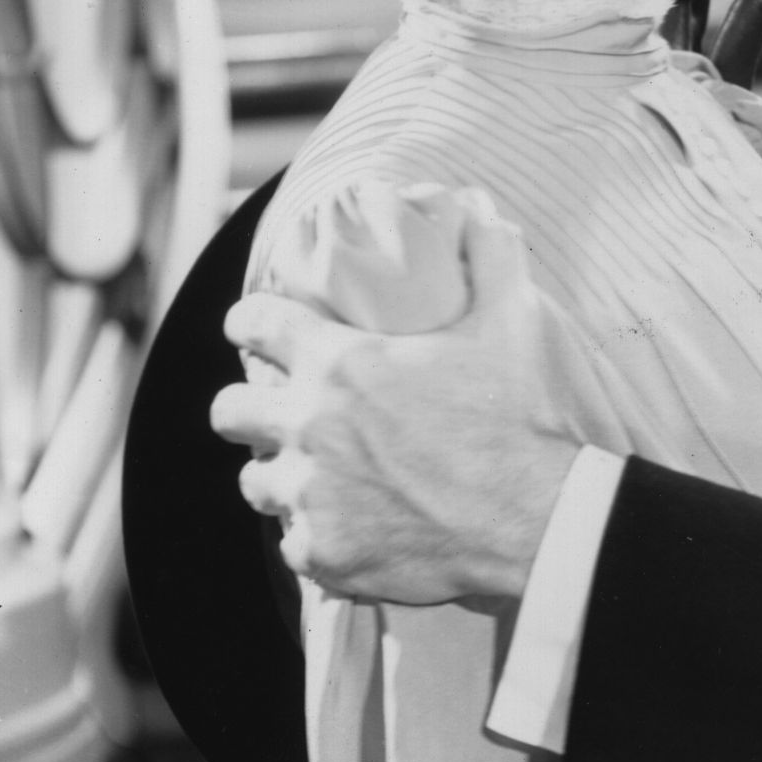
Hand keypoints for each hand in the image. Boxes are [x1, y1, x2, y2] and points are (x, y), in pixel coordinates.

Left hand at [211, 206, 575, 604]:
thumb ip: (488, 260)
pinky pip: (293, 545)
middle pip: (228, 410)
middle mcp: (308, 426)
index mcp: (338, 363)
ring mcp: (310, 495)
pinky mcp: (323, 553)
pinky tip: (352, 532)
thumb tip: (480, 208)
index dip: (249, 322)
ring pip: (254, 482)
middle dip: (248, 409)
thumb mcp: (507, 325)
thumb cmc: (516, 419)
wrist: (534, 519)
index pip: (251, 323)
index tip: (256, 330)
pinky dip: (319, 539)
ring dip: (280, 477)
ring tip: (315, 481)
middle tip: (280, 416)